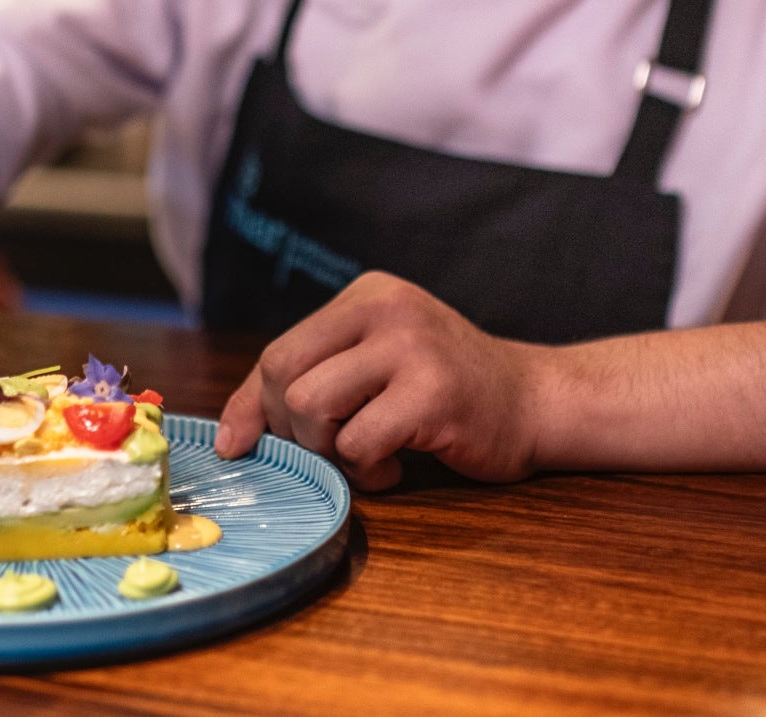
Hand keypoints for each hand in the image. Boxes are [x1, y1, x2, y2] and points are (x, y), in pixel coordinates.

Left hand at [214, 272, 546, 490]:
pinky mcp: (433, 389)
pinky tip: (397, 465)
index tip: (240, 445)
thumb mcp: (376, 367)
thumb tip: (230, 437)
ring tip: (366, 458)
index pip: (278, 351)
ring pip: (312, 406)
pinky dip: (367, 470)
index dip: (253, 406)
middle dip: (292, 428)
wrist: (536, 401)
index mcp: (367, 295)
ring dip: (329, 451)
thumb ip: (313, 383)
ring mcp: (411, 344)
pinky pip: (358, 441)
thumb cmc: (447, 393)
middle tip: (331, 449)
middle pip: (284, 374)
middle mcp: (386, 307)